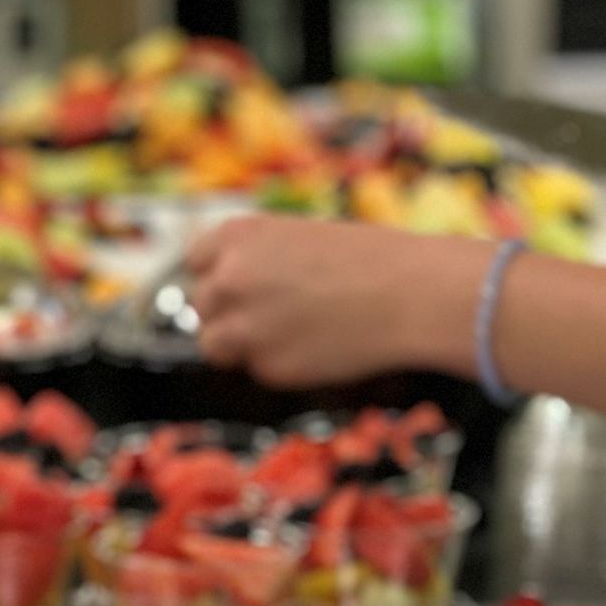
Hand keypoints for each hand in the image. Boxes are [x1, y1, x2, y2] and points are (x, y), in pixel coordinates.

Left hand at [186, 215, 483, 387]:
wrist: (410, 293)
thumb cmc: (370, 260)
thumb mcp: (300, 237)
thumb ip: (258, 261)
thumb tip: (232, 288)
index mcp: (238, 234)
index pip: (196, 261)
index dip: (218, 276)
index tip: (236, 289)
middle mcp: (229, 277)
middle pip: (202, 305)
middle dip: (228, 313)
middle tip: (270, 316)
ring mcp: (244, 324)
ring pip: (214, 345)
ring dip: (240, 345)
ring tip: (288, 335)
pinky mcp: (266, 366)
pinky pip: (257, 370)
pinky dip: (279, 365)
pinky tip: (317, 348)